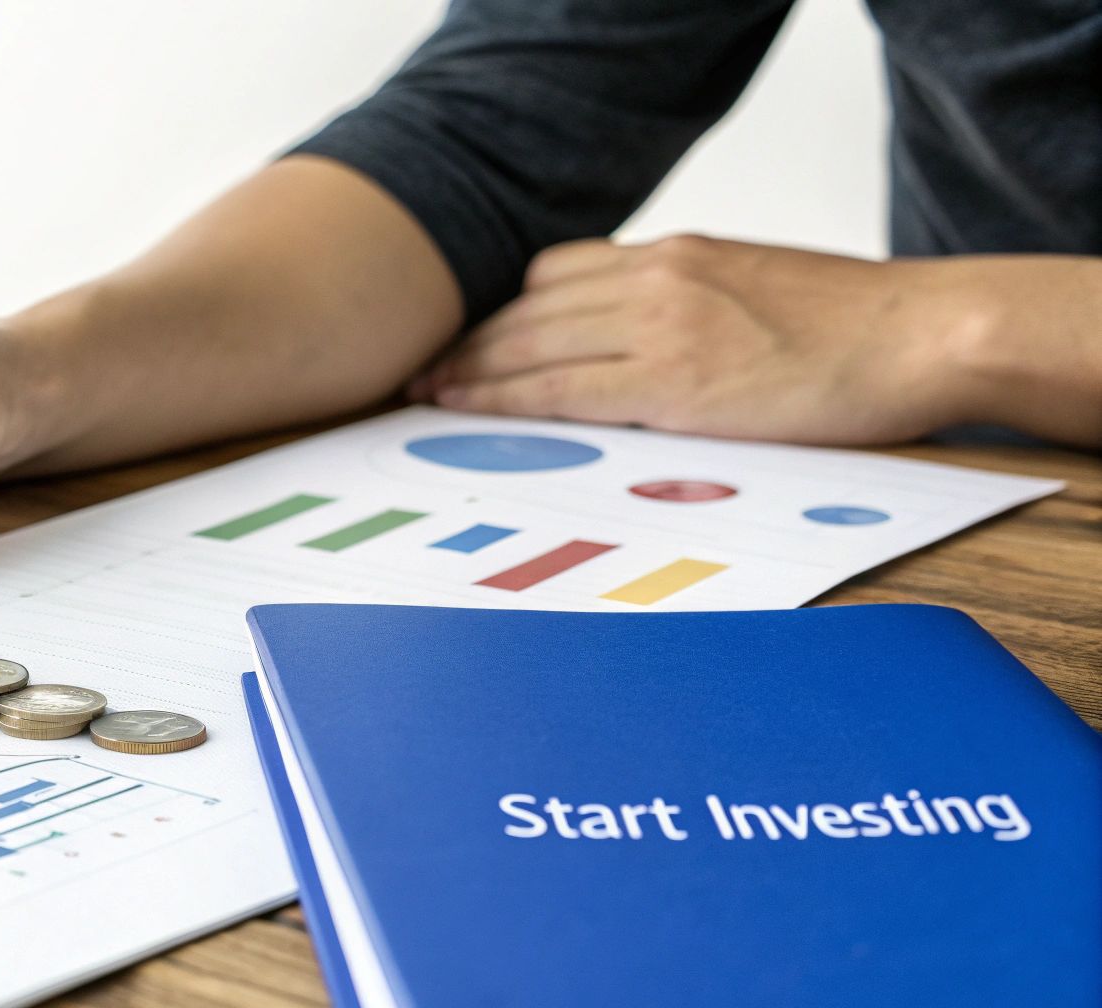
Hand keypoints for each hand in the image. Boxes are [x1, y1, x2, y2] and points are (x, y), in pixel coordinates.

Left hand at [411, 235, 994, 444]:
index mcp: (678, 255)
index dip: (503, 311)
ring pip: (534, 344)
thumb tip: (643, 340)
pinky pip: (564, 389)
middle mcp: (659, 278)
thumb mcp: (754, 288)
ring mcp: (664, 326)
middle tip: (426, 371)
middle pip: (531, 307)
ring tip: (432, 395)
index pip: (558, 273)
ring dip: (474, 371)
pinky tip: (471, 411)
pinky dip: (507, 399)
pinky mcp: (677, 381)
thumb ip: (691, 304)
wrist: (923, 333)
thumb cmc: (854, 326)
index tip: (467, 338)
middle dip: (473, 342)